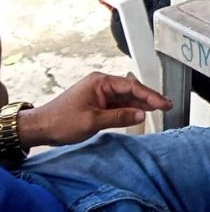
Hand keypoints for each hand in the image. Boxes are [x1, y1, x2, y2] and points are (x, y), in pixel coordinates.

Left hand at [17, 72, 171, 147]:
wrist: (39, 128)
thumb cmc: (60, 122)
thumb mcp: (92, 121)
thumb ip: (120, 117)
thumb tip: (141, 114)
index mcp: (100, 82)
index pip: (132, 87)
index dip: (150, 96)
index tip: (164, 104)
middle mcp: (101, 84)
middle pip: (132, 90)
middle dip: (150, 98)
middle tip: (167, 105)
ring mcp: (99, 94)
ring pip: (127, 97)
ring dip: (142, 104)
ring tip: (160, 109)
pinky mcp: (97, 103)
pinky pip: (119, 104)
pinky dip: (131, 109)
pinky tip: (141, 114)